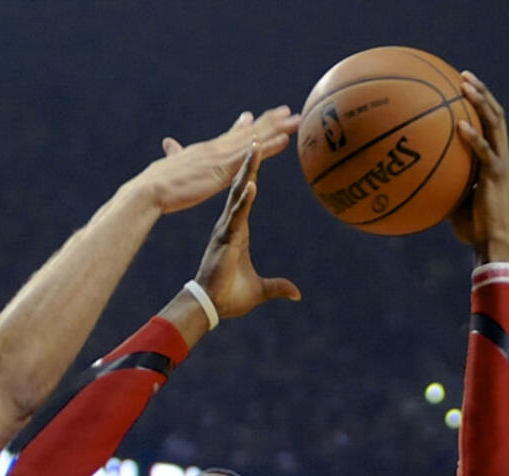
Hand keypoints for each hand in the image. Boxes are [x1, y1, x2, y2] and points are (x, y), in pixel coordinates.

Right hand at [140, 106, 299, 214]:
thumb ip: (173, 155)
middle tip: (287, 111)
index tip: (253, 117)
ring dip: (277, 128)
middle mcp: (214, 149)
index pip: (228, 136)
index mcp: (204, 152)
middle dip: (268, 121)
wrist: (149, 190)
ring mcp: (219, 157)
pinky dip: (268, 146)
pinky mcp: (222, 170)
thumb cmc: (154, 185)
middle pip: (248, 133)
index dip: (243, 126)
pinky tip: (284, 140)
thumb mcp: (168, 166)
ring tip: (296, 119)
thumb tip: (168, 144)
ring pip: (255, 139)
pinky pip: (251, 156)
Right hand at [192, 143, 300, 319]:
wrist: (211, 307)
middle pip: (241, 187)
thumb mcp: (260, 291)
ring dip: (248, 171)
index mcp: (238, 231)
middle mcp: (230, 225)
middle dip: (249, 162)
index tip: (256, 154)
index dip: (251, 175)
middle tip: (256, 136)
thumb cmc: (230, 297)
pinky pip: (237, 216)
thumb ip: (278, 287)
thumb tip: (297, 294)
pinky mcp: (225, 239)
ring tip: (254, 147)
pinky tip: (252, 184)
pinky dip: (245, 200)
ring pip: (239, 194)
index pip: (246, 196)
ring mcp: (226, 230)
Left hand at [449, 72, 508, 261]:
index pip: (489, 121)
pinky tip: (460, 126)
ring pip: (495, 123)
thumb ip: (440, 179)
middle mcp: (501, 153)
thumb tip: (412, 173)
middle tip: (463, 75)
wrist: (489, 238)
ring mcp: (500, 162)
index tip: (461, 85)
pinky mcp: (496, 175)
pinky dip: (473, 137)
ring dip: (481, 102)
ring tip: (466, 86)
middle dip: (481, 91)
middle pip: (495, 114)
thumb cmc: (468, 222)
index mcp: (494, 156)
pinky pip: (484, 151)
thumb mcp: (451, 195)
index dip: (479, 102)